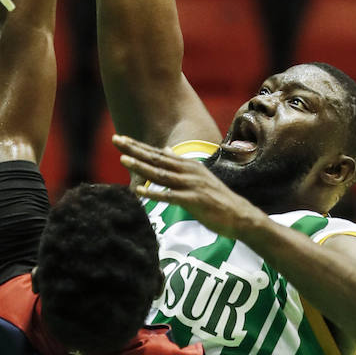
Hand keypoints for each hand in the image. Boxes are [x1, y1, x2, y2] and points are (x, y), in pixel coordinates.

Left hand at [114, 134, 257, 238]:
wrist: (239, 215)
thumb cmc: (216, 198)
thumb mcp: (197, 175)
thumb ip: (179, 164)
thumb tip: (166, 149)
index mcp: (187, 165)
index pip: (157, 153)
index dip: (138, 146)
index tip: (120, 139)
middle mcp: (188, 171)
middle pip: (156, 159)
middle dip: (134, 150)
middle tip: (115, 140)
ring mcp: (191, 185)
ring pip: (161, 174)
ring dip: (141, 167)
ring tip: (123, 160)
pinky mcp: (194, 201)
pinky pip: (170, 197)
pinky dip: (154, 194)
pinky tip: (139, 192)